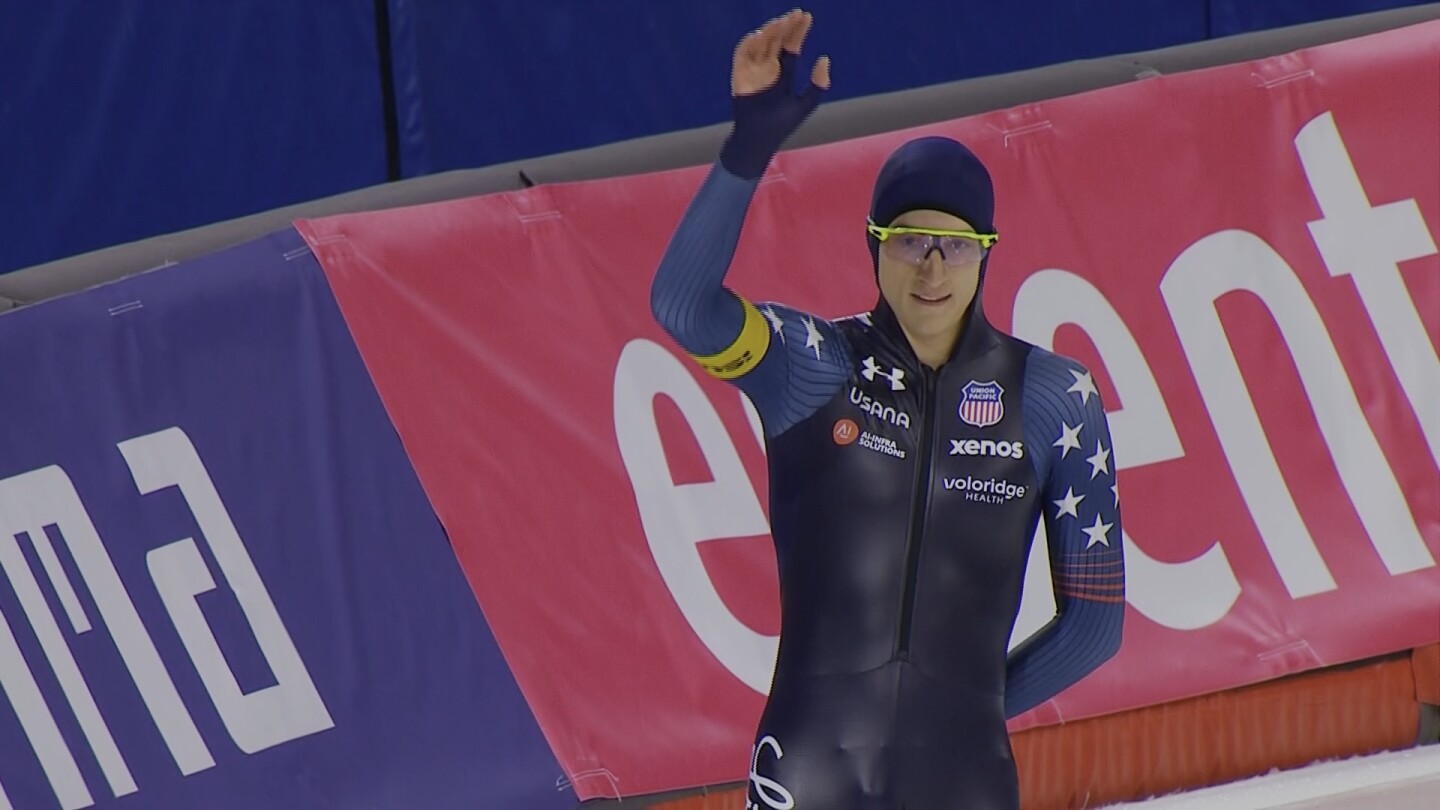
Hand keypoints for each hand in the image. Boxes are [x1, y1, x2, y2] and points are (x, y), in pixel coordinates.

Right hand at [720, 9, 831, 178]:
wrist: (760, 141)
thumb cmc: (782, 125)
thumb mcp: (805, 104)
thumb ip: (817, 85)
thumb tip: (825, 58)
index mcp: (783, 72)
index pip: (791, 45)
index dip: (798, 31)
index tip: (807, 16)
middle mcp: (767, 67)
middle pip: (776, 40)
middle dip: (785, 26)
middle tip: (796, 14)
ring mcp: (752, 70)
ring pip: (761, 43)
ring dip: (770, 31)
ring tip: (781, 22)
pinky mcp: (739, 76)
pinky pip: (742, 55)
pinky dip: (749, 44)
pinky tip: (759, 35)